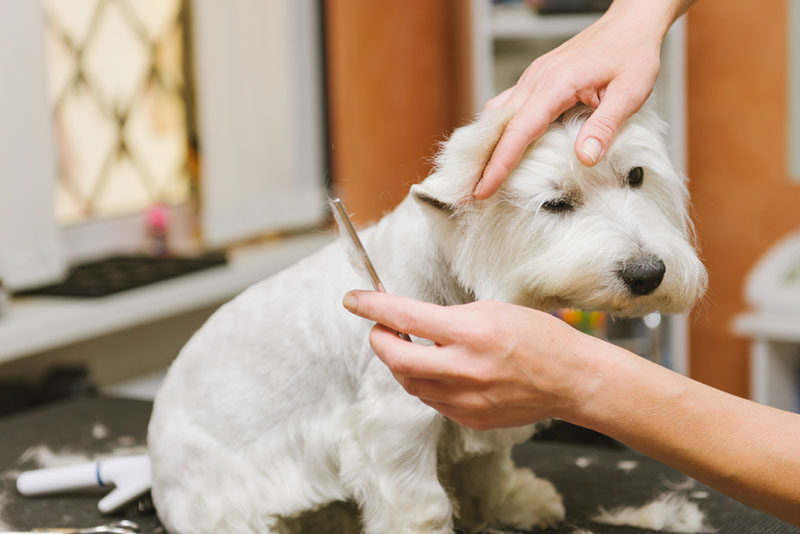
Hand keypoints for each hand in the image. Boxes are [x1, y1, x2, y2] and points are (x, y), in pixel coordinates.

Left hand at [342, 290, 595, 428]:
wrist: (571, 380)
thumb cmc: (537, 337)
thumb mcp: (492, 311)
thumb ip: (449, 319)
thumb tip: (412, 323)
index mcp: (471, 333)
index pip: (407, 318)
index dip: (373, 306)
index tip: (353, 299)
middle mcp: (465, 369)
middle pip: (397, 360)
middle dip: (380, 341)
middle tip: (381, 329)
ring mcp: (466, 400)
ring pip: (410, 383)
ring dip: (401, 363)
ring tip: (412, 347)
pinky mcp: (469, 419)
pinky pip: (431, 399)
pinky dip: (424, 382)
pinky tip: (439, 369)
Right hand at [473, 1, 681, 198]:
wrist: (630, 23)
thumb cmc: (633, 54)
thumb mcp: (630, 92)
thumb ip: (605, 126)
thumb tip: (584, 159)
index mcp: (555, 84)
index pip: (519, 131)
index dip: (500, 163)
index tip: (484, 189)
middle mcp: (535, 80)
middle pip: (497, 126)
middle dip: (481, 161)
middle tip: (467, 193)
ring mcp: (532, 79)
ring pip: (496, 115)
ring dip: (485, 146)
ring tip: (478, 177)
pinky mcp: (534, 81)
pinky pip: (506, 107)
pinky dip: (496, 131)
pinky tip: (497, 149)